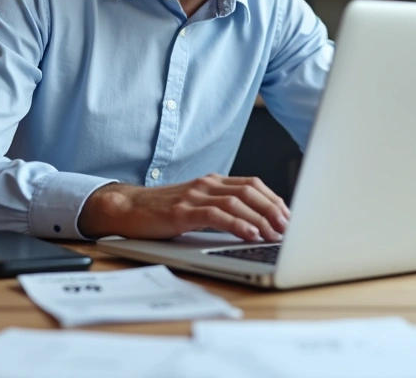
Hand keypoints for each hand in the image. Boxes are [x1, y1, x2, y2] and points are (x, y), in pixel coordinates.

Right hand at [78, 173, 290, 241]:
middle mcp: (206, 184)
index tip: (289, 217)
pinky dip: (237, 224)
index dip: (274, 200)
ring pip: (238, 201)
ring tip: (275, 235)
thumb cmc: (161, 212)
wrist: (126, 208)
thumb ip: (220, 209)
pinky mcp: (182, 211)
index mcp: (213, 181)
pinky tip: (250, 234)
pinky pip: (217, 215)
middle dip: (274, 209)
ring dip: (261, 219)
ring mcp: (194, 195)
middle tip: (289, 228)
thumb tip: (254, 225)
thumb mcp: (196, 206)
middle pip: (251, 190)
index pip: (253, 184)